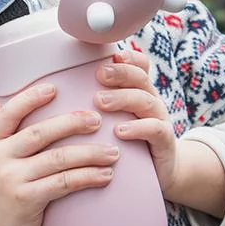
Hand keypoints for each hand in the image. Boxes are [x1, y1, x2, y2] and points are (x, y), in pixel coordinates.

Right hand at [0, 84, 119, 225]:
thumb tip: (3, 84)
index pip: (9, 112)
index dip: (31, 98)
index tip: (56, 88)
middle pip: (40, 133)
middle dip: (72, 123)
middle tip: (98, 119)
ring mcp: (12, 179)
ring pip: (57, 159)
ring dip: (90, 153)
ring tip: (113, 152)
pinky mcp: (27, 200)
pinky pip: (63, 184)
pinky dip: (88, 177)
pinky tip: (106, 175)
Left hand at [95, 49, 180, 194]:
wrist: (161, 170)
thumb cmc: (129, 141)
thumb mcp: (116, 118)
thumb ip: (98, 102)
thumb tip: (59, 88)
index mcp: (140, 91)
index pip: (140, 67)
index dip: (129, 58)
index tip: (112, 55)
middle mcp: (151, 101)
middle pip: (140, 78)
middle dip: (120, 73)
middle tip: (99, 74)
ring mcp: (159, 119)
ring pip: (146, 101)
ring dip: (122, 98)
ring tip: (100, 101)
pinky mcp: (165, 141)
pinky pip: (155, 129)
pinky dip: (138, 128)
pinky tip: (119, 130)